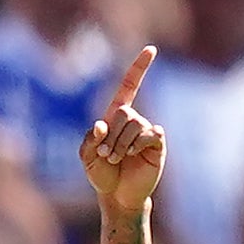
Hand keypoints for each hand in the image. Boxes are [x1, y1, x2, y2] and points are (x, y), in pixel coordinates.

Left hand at [80, 46, 166, 210]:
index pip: (130, 86)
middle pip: (125, 112)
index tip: (151, 49)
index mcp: (116, 117)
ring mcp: (146, 131)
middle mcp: (134, 120)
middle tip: (107, 155)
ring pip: (135, 124)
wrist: (116, 195)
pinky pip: (150, 134)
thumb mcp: (87, 157)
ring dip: (121, 145)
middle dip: (111, 136)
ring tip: (117, 159)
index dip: (140, 68)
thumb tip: (101, 125)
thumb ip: (89, 140)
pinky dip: (136, 145)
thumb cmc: (101, 173)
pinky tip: (133, 155)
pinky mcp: (157, 143)